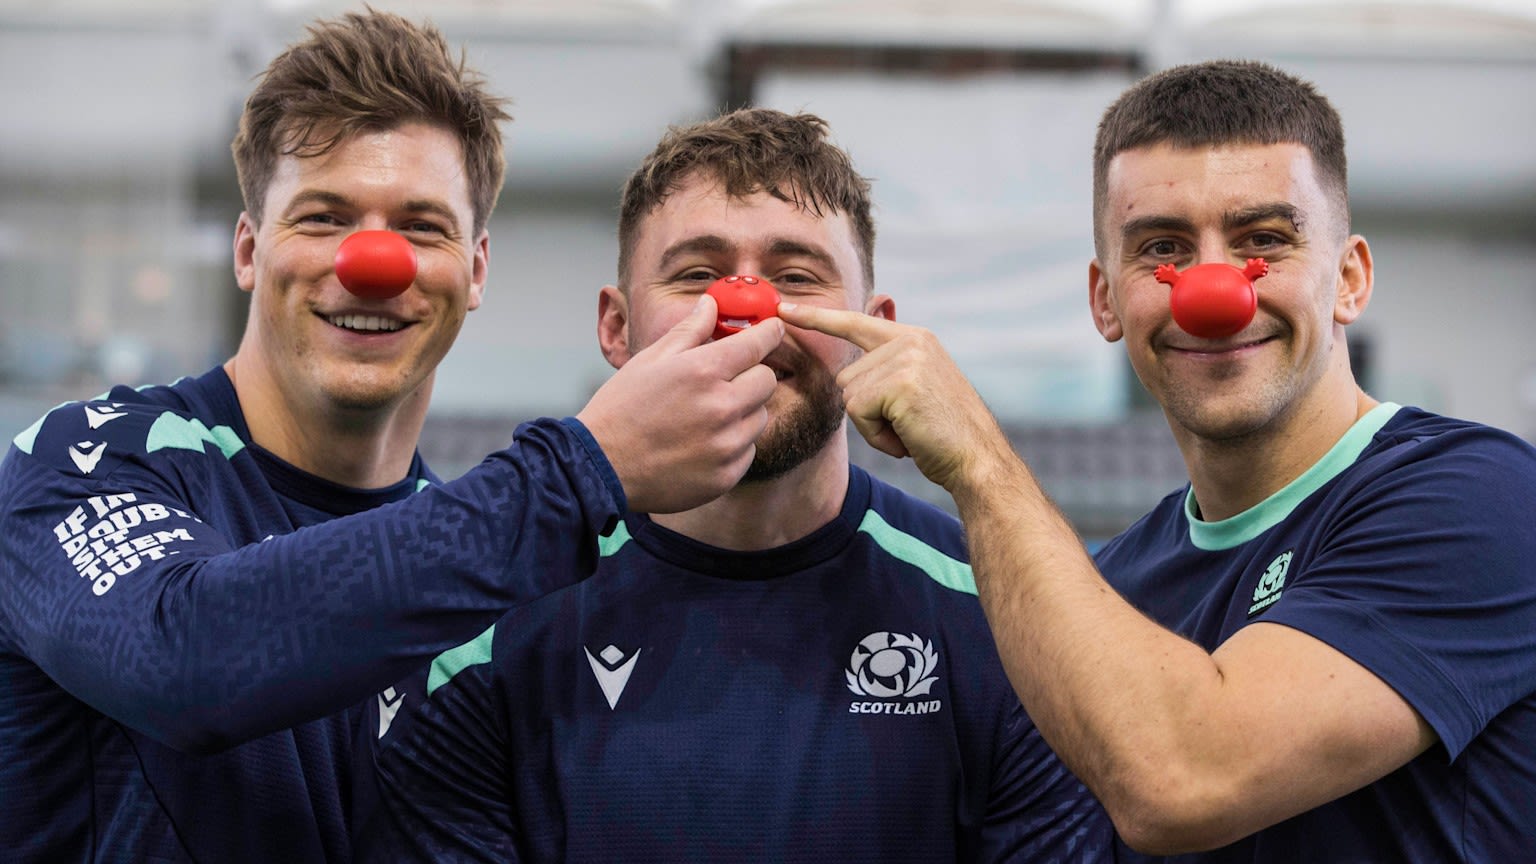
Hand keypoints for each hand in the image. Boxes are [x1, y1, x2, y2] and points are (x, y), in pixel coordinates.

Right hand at [578, 294, 782, 512]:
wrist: (600, 467)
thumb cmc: (621, 408)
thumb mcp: (651, 360)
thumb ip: (688, 331)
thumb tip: (711, 304)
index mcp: (703, 372)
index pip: (759, 344)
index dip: (769, 333)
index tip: (771, 330)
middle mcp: (722, 408)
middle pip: (767, 381)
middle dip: (752, 375)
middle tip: (726, 380)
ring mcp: (726, 445)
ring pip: (760, 417)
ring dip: (742, 412)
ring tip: (705, 417)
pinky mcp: (726, 475)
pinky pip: (748, 450)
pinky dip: (733, 444)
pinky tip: (700, 443)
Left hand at [776, 302, 1007, 492]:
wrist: (978, 459)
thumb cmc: (944, 435)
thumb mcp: (917, 389)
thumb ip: (888, 370)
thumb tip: (851, 371)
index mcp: (914, 338)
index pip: (855, 322)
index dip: (817, 318)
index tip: (784, 309)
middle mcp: (910, 340)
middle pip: (846, 375)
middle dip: (866, 410)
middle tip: (906, 424)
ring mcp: (906, 359)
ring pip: (849, 395)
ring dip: (871, 425)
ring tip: (910, 429)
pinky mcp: (900, 383)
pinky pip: (858, 412)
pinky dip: (876, 435)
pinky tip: (906, 437)